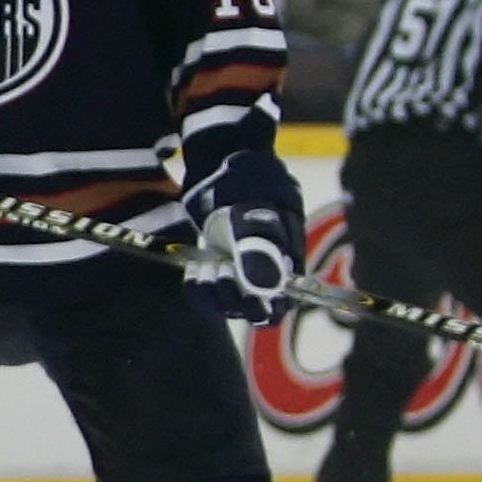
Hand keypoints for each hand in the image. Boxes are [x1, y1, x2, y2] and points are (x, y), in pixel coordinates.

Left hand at [180, 152, 304, 325]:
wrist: (223, 168)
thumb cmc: (251, 185)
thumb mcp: (255, 213)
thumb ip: (259, 247)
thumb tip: (264, 285)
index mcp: (287, 263)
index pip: (281, 307)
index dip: (265, 309)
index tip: (246, 291)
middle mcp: (264, 274)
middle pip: (250, 312)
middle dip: (233, 299)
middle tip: (221, 269)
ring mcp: (238, 274)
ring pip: (225, 307)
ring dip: (211, 294)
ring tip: (205, 266)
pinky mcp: (215, 270)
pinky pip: (205, 296)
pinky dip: (196, 288)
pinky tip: (195, 269)